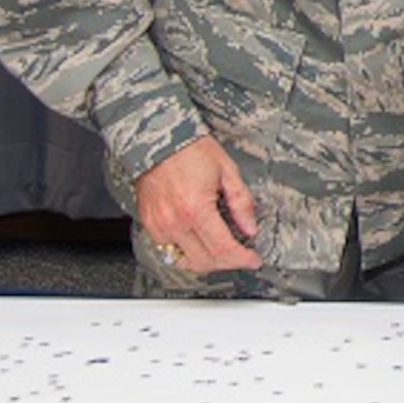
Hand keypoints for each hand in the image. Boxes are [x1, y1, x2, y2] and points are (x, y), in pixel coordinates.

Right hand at [134, 136, 262, 272]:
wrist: (158, 140)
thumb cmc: (191, 150)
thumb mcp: (227, 170)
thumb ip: (241, 202)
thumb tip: (251, 227)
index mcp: (195, 209)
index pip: (223, 248)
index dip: (242, 258)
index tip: (254, 259)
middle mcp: (174, 222)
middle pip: (205, 260)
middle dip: (228, 262)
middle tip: (242, 255)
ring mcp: (158, 226)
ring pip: (185, 261)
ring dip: (207, 262)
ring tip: (223, 252)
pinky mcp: (149, 225)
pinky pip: (169, 250)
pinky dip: (187, 253)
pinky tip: (201, 244)